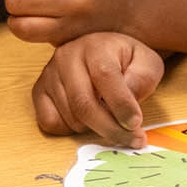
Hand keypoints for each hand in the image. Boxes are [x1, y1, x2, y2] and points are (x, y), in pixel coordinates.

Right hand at [31, 32, 163, 148]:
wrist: (101, 50)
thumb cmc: (125, 60)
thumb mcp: (146, 63)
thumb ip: (142, 79)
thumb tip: (129, 102)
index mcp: (95, 46)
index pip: (105, 77)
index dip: (121, 105)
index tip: (136, 124)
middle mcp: (66, 57)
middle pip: (84, 104)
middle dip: (111, 129)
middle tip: (132, 140)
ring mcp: (50, 74)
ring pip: (71, 117)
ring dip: (94, 129)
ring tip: (110, 120)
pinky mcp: (39, 90)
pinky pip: (50, 121)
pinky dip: (69, 130)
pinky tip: (85, 120)